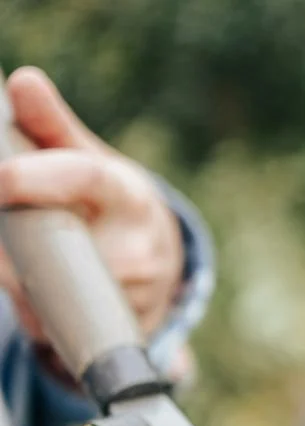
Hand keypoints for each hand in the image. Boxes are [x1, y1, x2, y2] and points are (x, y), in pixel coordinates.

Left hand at [0, 67, 183, 348]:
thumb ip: (50, 126)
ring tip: (29, 262)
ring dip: (19, 278)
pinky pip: (60, 327)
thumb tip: (23, 82)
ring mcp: (137, 297)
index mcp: (128, 195)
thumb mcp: (85, 160)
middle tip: (6, 232)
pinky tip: (46, 294)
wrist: (158, 264)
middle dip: (14, 244)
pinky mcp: (123, 333)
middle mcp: (142, 249)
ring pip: (51, 291)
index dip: (33, 177)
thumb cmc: (106, 203)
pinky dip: (36, 311)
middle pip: (55, 247)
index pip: (82, 177)